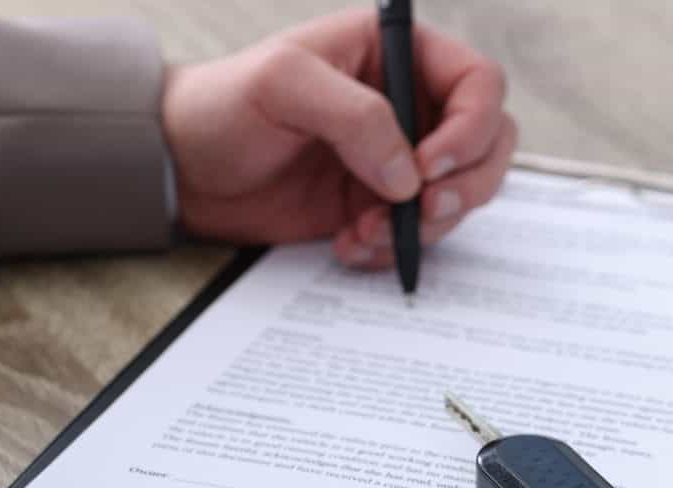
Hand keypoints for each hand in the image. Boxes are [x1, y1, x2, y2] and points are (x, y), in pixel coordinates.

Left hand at [160, 10, 516, 266]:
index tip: (427, 165)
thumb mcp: (283, 84)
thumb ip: (355, 116)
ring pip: (461, 196)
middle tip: (423, 211)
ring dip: (425, 226)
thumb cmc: (222, 104)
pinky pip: (419, 234)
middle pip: (489, 144)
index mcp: (396, 54)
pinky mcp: (381, 205)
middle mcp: (410, 105)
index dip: (471, 127)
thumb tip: (408, 173)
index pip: (478, 84)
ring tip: (366, 230)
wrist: (182, 170)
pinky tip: (350, 243)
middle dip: (465, 186)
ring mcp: (400, 159)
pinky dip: (394, 248)